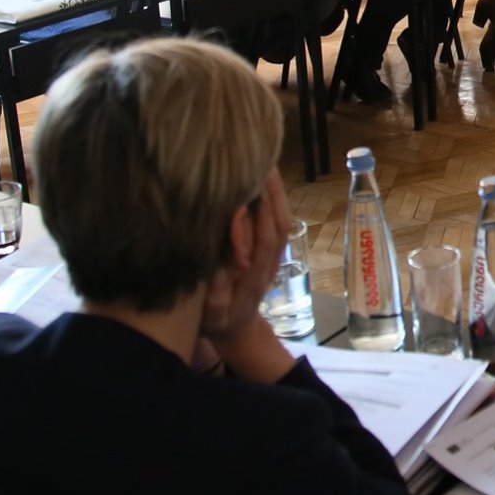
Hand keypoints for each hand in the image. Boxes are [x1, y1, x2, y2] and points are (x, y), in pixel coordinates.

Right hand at [201, 172, 298, 382]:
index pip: (261, 244)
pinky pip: (278, 222)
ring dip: (276, 194)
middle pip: (277, 226)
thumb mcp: (212, 312)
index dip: (253, 219)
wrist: (238, 330)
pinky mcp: (272, 251)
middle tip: (259, 163)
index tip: (243, 194)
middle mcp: (268, 264)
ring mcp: (274, 257)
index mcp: (253, 278)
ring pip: (282, 221)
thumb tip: (223, 266)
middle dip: (270, 196)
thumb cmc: (217, 320)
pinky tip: (267, 181)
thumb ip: (216, 291)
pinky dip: (276, 200)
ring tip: (267, 164)